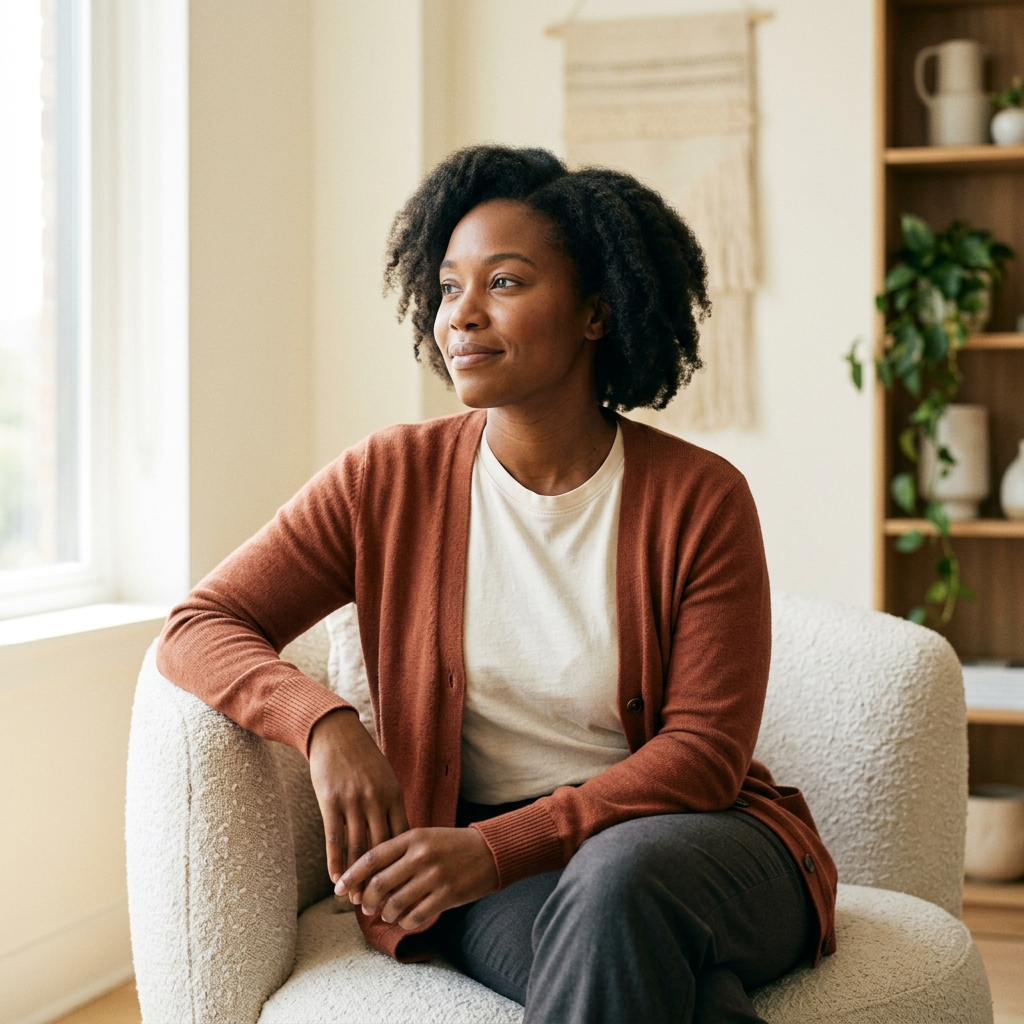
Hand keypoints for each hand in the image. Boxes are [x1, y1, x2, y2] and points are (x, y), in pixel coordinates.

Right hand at [308, 708, 409, 885]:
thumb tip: (401, 836)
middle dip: (381, 877)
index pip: (402, 837)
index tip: (404, 885)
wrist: (335, 733)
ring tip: (357, 899)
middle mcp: (376, 800)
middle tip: (381, 903)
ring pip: (357, 847)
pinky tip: (336, 879)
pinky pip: (334, 837)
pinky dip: (336, 861)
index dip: (402, 864)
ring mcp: (353, 801)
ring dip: (357, 876)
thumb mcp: (385, 778)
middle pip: (382, 848)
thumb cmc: (362, 758)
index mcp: (393, 795)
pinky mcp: (331, 801)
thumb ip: (391, 805)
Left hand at [336, 827, 498, 929]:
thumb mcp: (424, 837)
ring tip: (386, 914)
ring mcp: (435, 876)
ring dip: (385, 914)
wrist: (489, 851)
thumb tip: (367, 877)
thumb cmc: (450, 845)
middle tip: (364, 906)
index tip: (339, 888)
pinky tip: (406, 920)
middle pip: (379, 884)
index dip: (352, 875)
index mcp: (413, 837)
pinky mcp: (447, 895)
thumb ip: (397, 851)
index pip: (373, 857)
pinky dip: (405, 922)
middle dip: (365, 900)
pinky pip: (416, 916)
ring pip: (395, 904)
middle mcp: (422, 856)